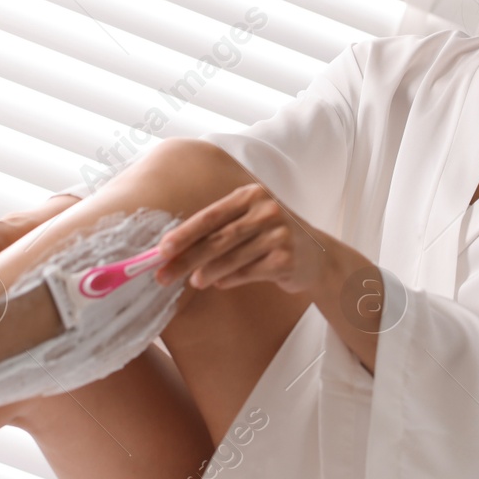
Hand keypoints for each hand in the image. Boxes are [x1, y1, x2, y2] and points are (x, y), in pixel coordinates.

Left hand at [152, 184, 332, 294]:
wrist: (318, 255)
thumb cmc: (272, 236)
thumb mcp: (250, 220)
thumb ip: (219, 230)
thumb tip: (174, 249)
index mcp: (251, 195)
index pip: (210, 215)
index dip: (183, 233)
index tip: (161, 249)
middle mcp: (266, 210)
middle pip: (217, 238)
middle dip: (187, 258)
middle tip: (163, 274)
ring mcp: (279, 234)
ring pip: (232, 257)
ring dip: (207, 272)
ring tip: (192, 282)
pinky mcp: (286, 258)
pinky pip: (249, 272)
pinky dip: (230, 279)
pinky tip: (218, 284)